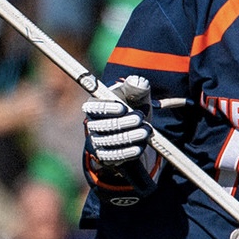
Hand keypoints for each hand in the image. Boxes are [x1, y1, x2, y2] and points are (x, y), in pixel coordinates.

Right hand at [83, 76, 158, 198]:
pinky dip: (129, 151)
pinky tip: (141, 146)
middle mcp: (91, 124)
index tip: (123, 108)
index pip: (93, 108)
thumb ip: (136, 87)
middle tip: (140, 119)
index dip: (107, 109)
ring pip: (110, 142)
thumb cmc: (133, 106)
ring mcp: (97, 142)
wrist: (136, 128)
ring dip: (130, 137)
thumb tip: (138, 82)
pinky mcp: (105, 156)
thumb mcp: (136, 95)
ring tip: (146, 131)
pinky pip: (115, 156)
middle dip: (124, 123)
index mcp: (94, 106)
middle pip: (104, 126)